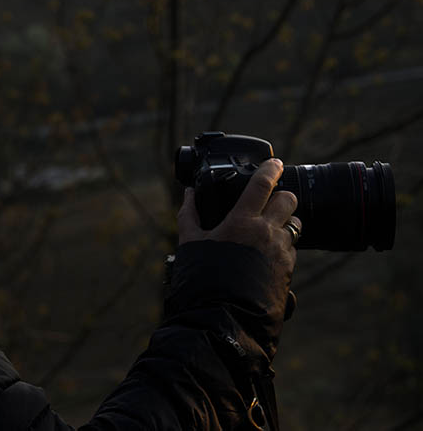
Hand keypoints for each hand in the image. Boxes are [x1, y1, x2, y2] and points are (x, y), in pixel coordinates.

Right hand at [178, 158, 298, 315]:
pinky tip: (267, 255)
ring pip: (295, 226)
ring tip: (269, 230)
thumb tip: (187, 193)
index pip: (262, 184)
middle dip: (282, 196)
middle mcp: (267, 233)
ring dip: (286, 222)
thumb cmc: (202, 281)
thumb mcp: (189, 244)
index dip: (270, 168)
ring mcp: (281, 253)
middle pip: (288, 200)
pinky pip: (292, 250)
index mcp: (242, 221)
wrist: (224, 320)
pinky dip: (283, 247)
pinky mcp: (289, 272)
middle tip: (272, 200)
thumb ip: (189, 214)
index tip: (274, 162)